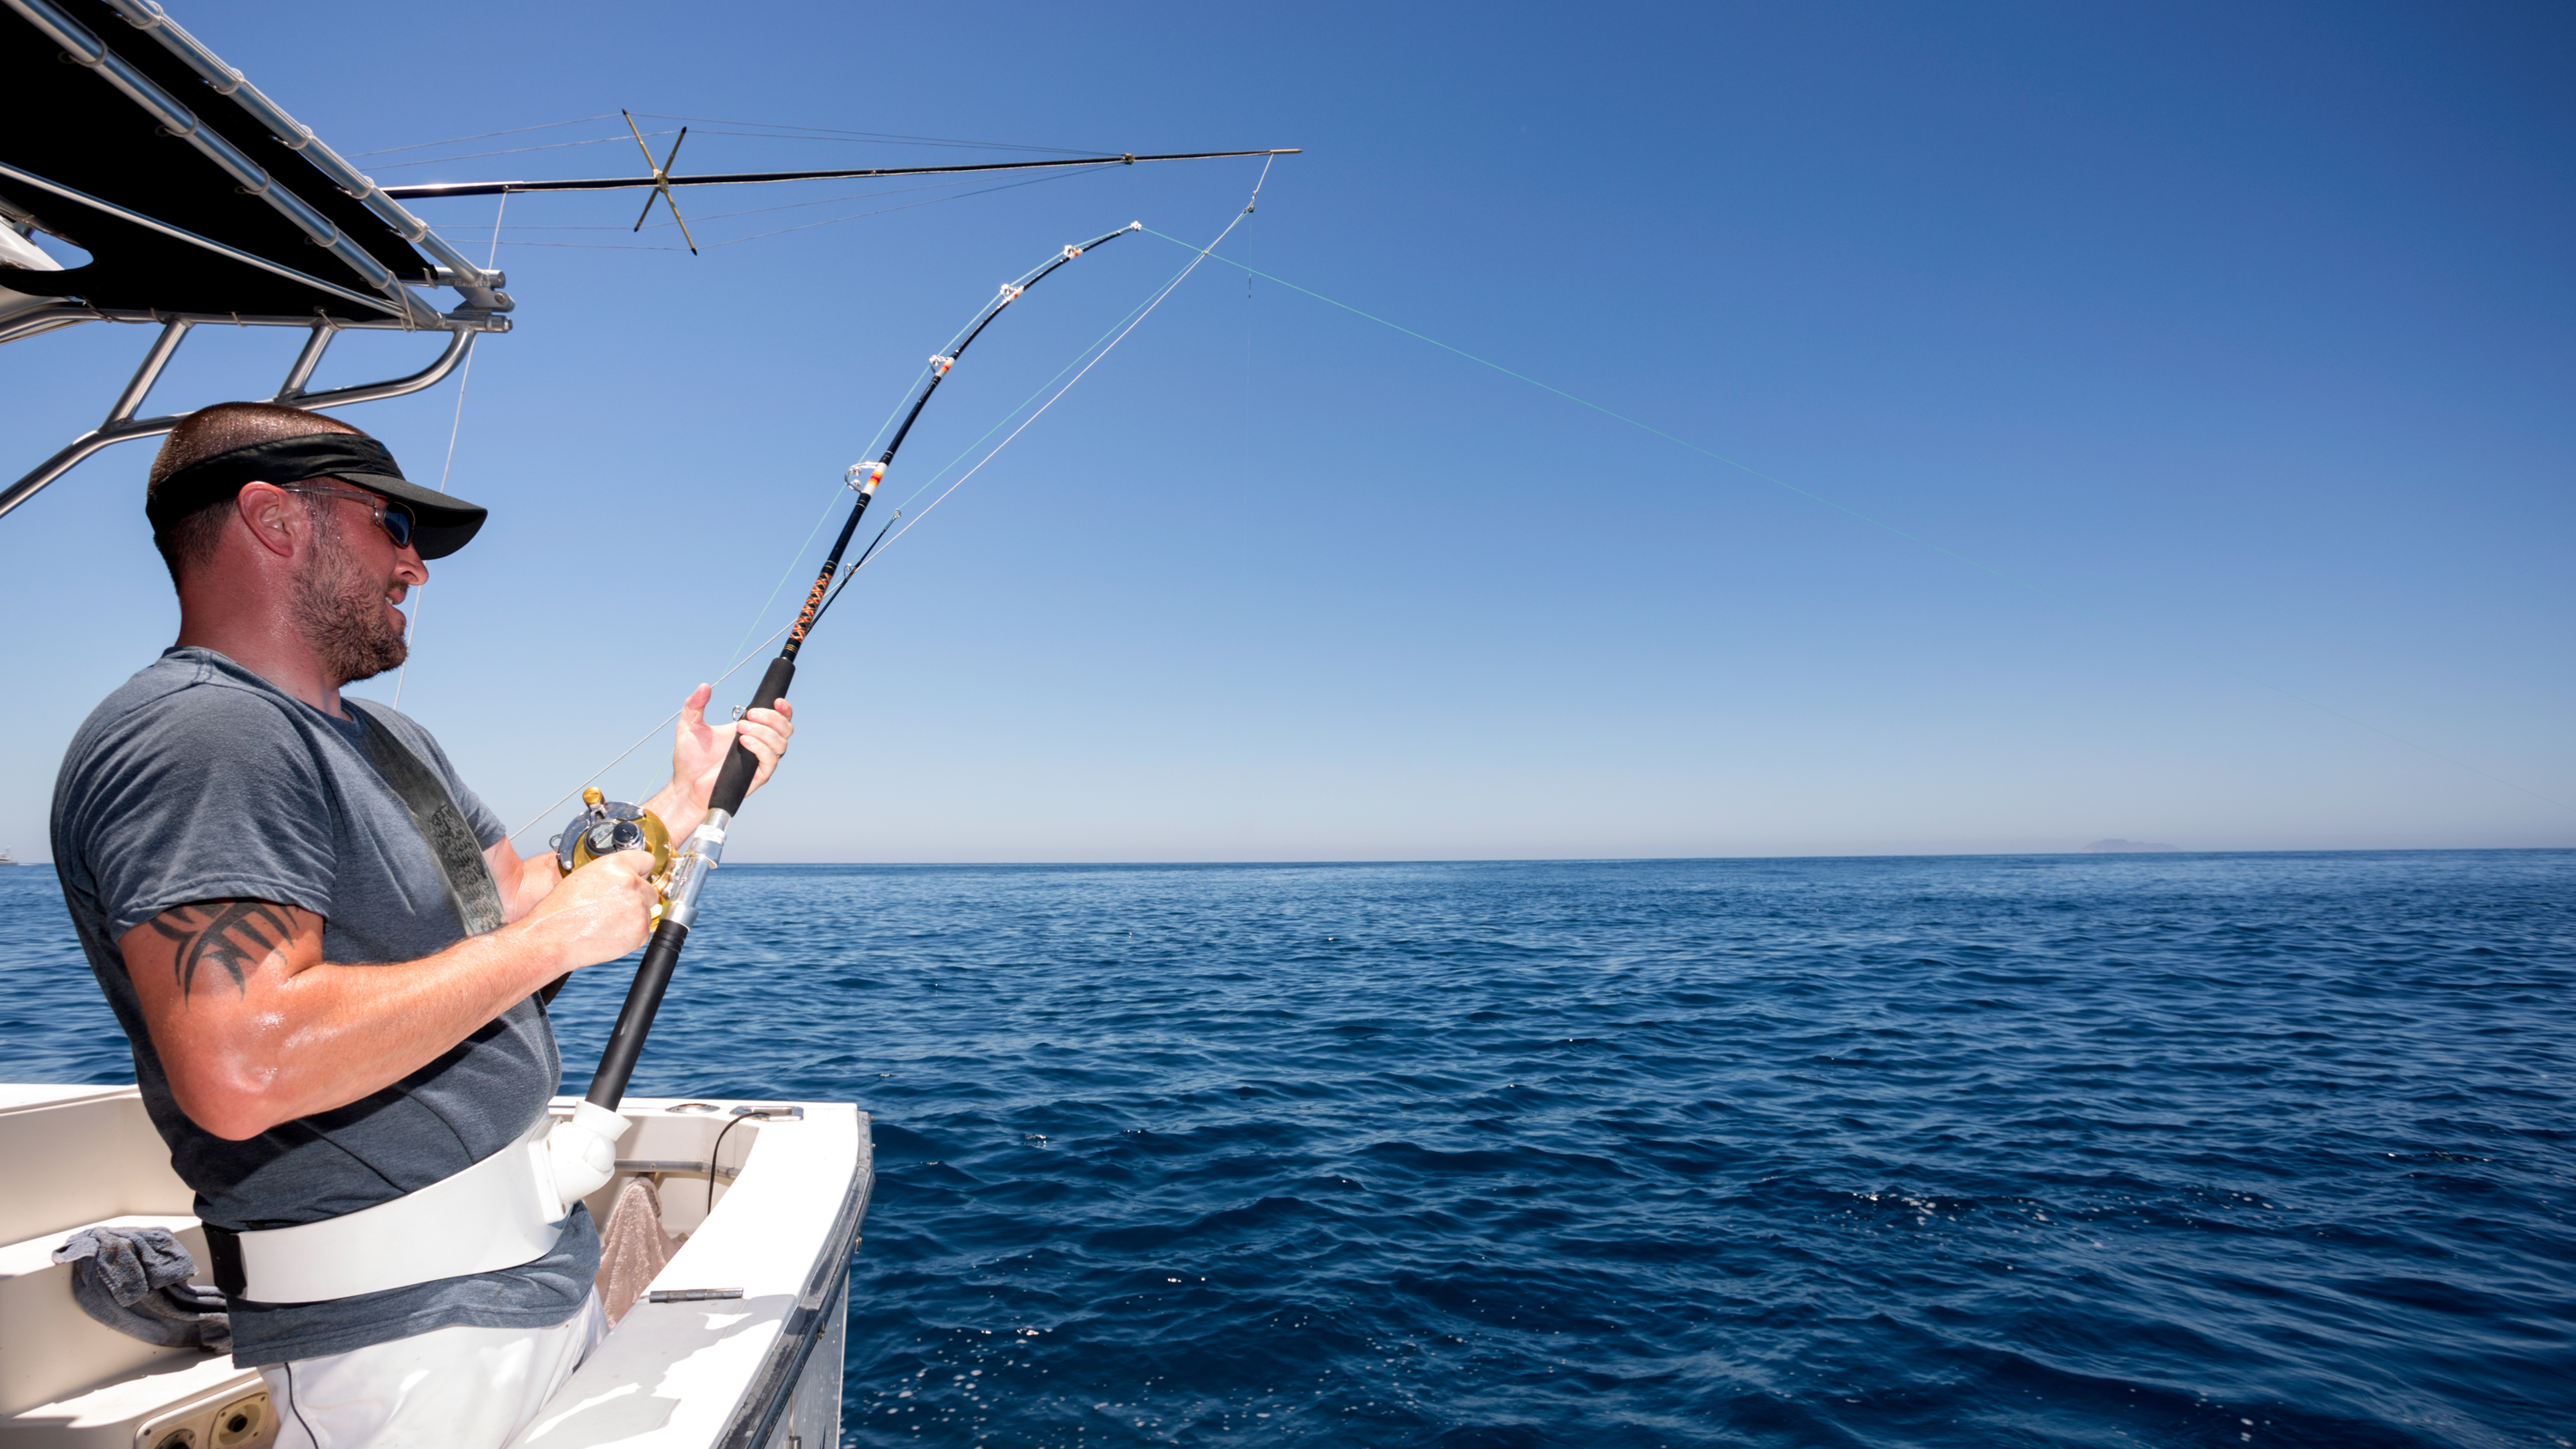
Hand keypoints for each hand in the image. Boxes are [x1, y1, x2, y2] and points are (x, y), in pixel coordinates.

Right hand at [523, 849, 657, 968]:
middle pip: (651, 888)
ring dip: (635, 916)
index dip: (641, 871)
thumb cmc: (562, 909)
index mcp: (617, 865)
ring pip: (648, 910)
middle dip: (638, 897)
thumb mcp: (585, 876)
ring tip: (609, 920)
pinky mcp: (640, 930)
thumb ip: (614, 873)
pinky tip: (611, 932)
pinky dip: (632, 934)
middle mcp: (631, 882)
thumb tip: (631, 875)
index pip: (648, 860)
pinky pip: (644, 931)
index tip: (640, 877)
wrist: (553, 937)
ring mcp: (638, 907)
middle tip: (615, 907)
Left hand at [664, 683, 794, 820]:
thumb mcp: (690, 726)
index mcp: (750, 730)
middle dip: (772, 717)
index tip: (776, 700)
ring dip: (764, 732)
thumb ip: (694, 705)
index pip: (778, 717)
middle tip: (750, 715)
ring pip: (780, 743)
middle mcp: (759, 745)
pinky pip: (770, 760)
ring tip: (741, 730)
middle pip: (785, 728)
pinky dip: (760, 748)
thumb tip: (704, 686)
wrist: (686, 785)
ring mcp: (759, 761)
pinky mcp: (758, 776)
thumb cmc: (689, 759)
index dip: (783, 708)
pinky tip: (744, 743)